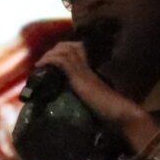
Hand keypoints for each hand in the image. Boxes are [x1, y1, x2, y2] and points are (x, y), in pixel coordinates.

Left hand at [32, 40, 159, 154]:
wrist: (120, 113)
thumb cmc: (109, 112)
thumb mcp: (92, 100)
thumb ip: (83, 97)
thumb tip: (69, 106)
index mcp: (91, 70)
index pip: (76, 50)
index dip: (61, 51)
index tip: (50, 60)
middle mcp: (87, 66)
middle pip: (68, 46)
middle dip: (52, 51)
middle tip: (42, 62)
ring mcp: (84, 70)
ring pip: (63, 50)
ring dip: (48, 55)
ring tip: (39, 64)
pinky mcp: (79, 77)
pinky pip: (62, 61)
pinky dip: (49, 61)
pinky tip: (40, 66)